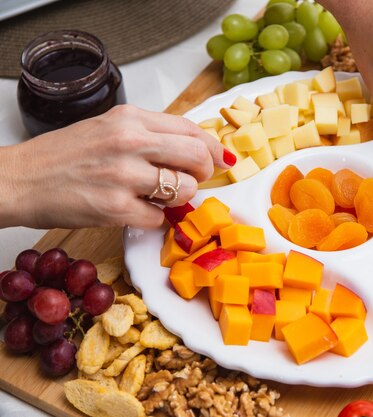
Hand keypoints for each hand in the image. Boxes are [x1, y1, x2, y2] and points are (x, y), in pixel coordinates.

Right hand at [0, 105, 234, 228]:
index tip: (222, 158)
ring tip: (157, 196)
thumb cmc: (63, 155)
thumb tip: (193, 148)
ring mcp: (123, 175)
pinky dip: (154, 218)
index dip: (212, 146)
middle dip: (204, 172)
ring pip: (185, 189)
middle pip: (197, 156)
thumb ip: (149, 134)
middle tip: (193, 179)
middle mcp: (129, 142)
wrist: (20, 179)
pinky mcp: (115, 208)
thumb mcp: (108, 128)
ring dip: (179, 198)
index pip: (191, 128)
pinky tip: (135, 210)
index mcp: (130, 118)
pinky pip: (160, 217)